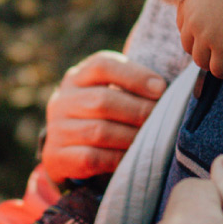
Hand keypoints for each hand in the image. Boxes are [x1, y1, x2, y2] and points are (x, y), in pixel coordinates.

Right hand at [41, 51, 166, 183]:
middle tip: (161, 118)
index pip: (102, 66)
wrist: (67, 150)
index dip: (134, 76)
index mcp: (78, 76)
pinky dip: (118, 157)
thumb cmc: (102, 115)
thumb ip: (132, 87)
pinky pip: (91, 157)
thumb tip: (165, 91)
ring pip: (98, 131)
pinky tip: (134, 156)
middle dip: (138, 110)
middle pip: (102, 101)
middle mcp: (62, 100)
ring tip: (152, 138)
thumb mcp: (111, 93)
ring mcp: (57, 129)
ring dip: (131, 136)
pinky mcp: (57, 156)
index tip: (161, 89)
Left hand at [176, 0, 222, 78]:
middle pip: (188, 46)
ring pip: (200, 61)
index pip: (183, 28)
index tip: (207, 37)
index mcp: (187, 3)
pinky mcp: (222, 47)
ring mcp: (205, 35)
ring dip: (211, 62)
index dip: (195, 35)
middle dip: (201, 50)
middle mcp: (191, 21)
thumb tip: (215, 12)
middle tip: (215, 51)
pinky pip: (218, 69)